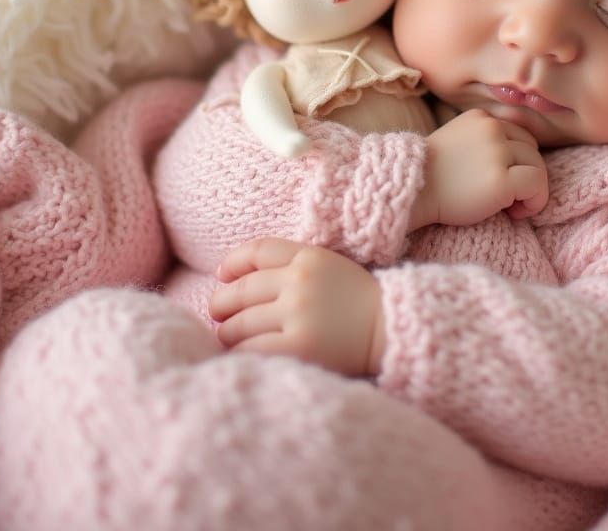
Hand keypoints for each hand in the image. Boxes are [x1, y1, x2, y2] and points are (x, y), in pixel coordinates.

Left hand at [209, 238, 385, 376]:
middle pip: (241, 290)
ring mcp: (298, 314)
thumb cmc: (357, 300)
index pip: (257, 250)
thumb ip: (291, 265)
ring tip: (228, 337)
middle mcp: (300, 282)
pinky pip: (252, 350)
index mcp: (309, 257)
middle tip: (217, 313)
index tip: (223, 275)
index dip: (233, 262)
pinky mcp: (299, 347)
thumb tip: (233, 278)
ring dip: (227, 332)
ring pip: (240, 323)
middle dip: (221, 303)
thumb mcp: (329, 267)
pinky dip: (240, 353)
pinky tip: (241, 356)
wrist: (390, 328)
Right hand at [411, 109, 548, 229]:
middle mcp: (492, 128)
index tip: (501, 180)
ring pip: (538, 166)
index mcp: (481, 118)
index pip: (518, 135)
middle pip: (531, 149)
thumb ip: (485, 142)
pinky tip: (515, 213)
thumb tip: (520, 161)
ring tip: (510, 206)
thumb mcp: (459, 142)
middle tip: (507, 198)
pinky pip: (537, 185)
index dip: (516, 160)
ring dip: (531, 189)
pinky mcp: (501, 179)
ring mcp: (497, 152)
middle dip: (525, 173)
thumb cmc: (433, 177)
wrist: (412, 194)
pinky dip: (535, 201)